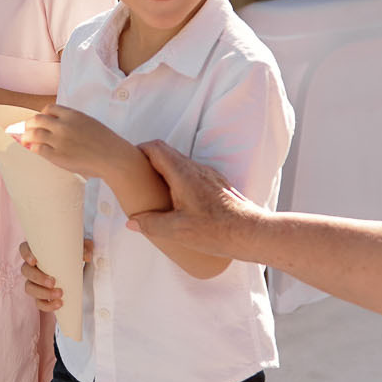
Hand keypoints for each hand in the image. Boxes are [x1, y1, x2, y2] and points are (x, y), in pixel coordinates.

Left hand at [17, 104, 126, 180]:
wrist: (113, 157)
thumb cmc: (104, 141)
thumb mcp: (88, 122)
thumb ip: (72, 121)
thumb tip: (55, 124)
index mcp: (73, 115)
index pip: (48, 109)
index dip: (42, 114)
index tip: (41, 120)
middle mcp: (63, 126)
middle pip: (37, 120)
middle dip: (30, 124)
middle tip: (27, 129)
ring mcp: (59, 141)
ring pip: (34, 134)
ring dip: (27, 136)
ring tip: (25, 139)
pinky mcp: (57, 156)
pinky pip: (38, 149)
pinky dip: (33, 148)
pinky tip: (33, 149)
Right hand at [18, 238, 91, 310]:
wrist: (76, 270)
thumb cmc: (72, 254)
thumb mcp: (79, 249)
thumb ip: (84, 248)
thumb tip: (87, 256)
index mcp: (37, 252)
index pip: (24, 249)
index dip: (26, 255)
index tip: (34, 261)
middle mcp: (32, 266)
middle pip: (26, 271)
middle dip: (38, 278)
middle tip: (53, 282)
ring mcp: (34, 282)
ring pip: (29, 288)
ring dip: (42, 293)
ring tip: (59, 294)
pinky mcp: (40, 295)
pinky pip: (38, 302)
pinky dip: (47, 305)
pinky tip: (59, 304)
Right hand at [126, 140, 262, 261]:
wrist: (251, 233)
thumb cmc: (216, 231)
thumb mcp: (177, 231)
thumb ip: (151, 224)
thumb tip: (132, 222)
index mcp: (183, 174)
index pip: (156, 148)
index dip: (140, 151)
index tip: (130, 163)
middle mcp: (197, 169)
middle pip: (168, 153)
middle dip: (149, 162)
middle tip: (138, 179)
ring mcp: (209, 175)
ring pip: (181, 164)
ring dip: (166, 172)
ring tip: (156, 192)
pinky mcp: (217, 184)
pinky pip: (193, 174)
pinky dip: (180, 180)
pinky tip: (180, 201)